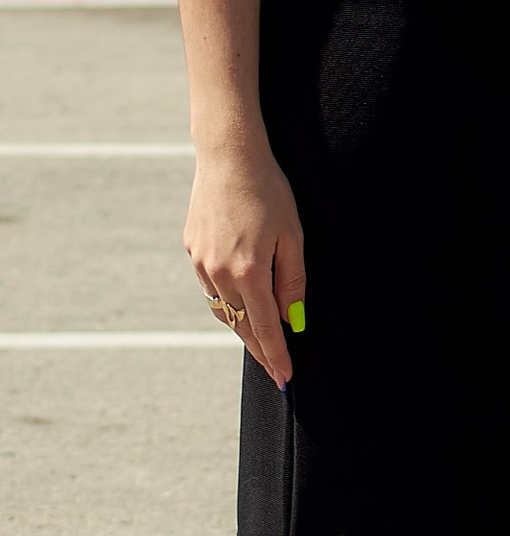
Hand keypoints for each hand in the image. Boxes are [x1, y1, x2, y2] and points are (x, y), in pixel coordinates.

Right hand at [185, 142, 304, 389]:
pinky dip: (226, 300)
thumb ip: (292, 281)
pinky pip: (211, 286)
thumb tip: (291, 319)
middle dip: (259, 349)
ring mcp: (201, 263)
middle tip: (275, 369)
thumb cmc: (269, 192)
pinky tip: (239, 302)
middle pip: (240, 325)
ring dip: (241, 326)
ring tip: (261, 342)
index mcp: (248, 272)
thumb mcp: (292, 236)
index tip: (285, 378)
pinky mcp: (191, 250)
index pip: (263, 328)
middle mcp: (220, 273)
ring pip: (223, 308)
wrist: (228, 157)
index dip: (275, 355)